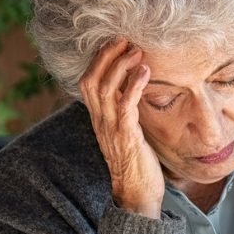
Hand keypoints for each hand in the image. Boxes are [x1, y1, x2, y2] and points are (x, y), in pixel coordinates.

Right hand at [79, 39, 163, 218]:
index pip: (88, 82)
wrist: (138, 193)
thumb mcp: (126, 131)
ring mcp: (111, 129)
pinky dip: (134, 85)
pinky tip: (145, 72)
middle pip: (92, 80)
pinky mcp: (126, 136)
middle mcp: (100, 121)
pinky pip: (125, 105)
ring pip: (105, 89)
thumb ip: (125, 112)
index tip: (115, 44)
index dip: (98, 60)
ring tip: (137, 51)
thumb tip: (134, 91)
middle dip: (106, 56)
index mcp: (98, 118)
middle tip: (124, 40)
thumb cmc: (136, 162)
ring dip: (120, 66)